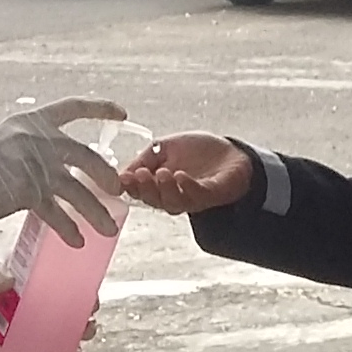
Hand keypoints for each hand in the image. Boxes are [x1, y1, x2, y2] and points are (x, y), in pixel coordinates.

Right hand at [0, 98, 126, 239]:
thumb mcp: (4, 143)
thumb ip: (32, 147)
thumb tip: (61, 164)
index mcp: (30, 121)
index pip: (72, 107)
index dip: (100, 109)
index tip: (122, 113)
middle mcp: (35, 137)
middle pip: (86, 155)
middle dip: (107, 175)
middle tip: (118, 191)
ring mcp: (33, 163)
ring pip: (77, 189)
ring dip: (96, 212)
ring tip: (110, 229)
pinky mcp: (26, 190)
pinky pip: (57, 212)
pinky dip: (69, 228)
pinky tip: (78, 241)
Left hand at [0, 236, 93, 351]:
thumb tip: (8, 281)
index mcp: (30, 272)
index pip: (66, 281)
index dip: (84, 291)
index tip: (93, 301)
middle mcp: (30, 294)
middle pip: (65, 307)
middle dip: (82, 318)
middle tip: (89, 327)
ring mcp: (18, 314)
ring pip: (52, 327)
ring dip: (69, 337)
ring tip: (78, 346)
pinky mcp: (5, 332)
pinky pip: (30, 344)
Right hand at [121, 132, 252, 215]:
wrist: (230, 152)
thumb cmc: (195, 152)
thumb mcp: (162, 149)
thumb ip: (142, 160)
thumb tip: (120, 175)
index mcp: (158, 186)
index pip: (139, 192)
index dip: (130, 186)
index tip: (123, 177)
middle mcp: (173, 196)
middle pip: (155, 201)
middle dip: (145, 189)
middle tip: (140, 175)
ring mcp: (193, 198)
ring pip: (174, 202)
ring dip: (165, 189)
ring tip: (162, 173)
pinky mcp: (212, 194)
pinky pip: (198, 196)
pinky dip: (188, 187)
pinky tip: (181, 176)